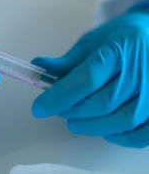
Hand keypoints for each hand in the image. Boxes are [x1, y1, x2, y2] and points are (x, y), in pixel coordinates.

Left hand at [31, 3, 148, 147]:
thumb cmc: (120, 38)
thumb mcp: (90, 42)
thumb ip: (66, 61)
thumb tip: (38, 67)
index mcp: (117, 51)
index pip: (85, 80)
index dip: (59, 97)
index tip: (39, 107)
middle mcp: (139, 71)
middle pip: (100, 103)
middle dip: (71, 111)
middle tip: (57, 109)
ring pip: (120, 120)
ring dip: (91, 125)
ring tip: (75, 120)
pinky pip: (143, 133)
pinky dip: (123, 137)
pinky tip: (106, 130)